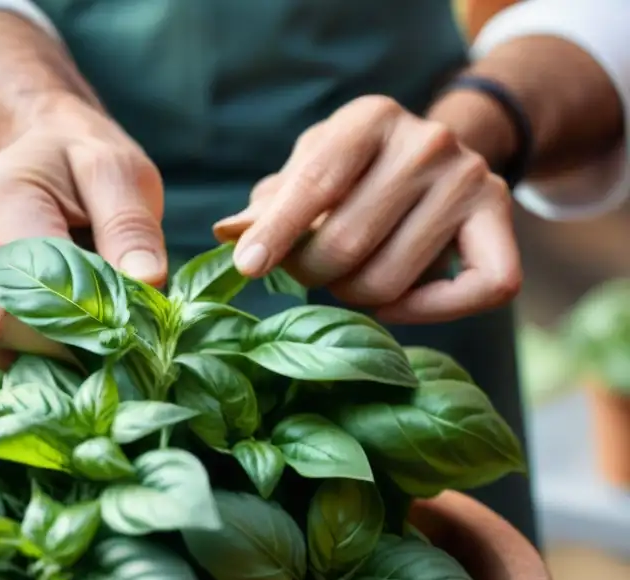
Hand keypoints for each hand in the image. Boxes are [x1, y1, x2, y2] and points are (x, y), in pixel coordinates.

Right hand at [0, 95, 165, 367]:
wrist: (32, 150)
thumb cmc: (81, 162)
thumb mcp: (117, 172)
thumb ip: (131, 225)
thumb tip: (147, 281)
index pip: (17, 304)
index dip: (72, 334)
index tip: (125, 339)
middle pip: (0, 340)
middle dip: (65, 355)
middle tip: (118, 349)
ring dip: (48, 365)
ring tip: (91, 342)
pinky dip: (29, 364)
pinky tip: (64, 346)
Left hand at [213, 95, 521, 323]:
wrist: (435, 155)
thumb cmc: (353, 171)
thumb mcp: (309, 170)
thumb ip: (270, 203)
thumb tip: (228, 233)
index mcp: (369, 119)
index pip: (315, 186)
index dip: (278, 233)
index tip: (247, 267)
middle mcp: (427, 142)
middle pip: (348, 246)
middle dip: (313, 275)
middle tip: (309, 273)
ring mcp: (470, 178)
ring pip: (391, 280)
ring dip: (355, 297)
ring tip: (347, 279)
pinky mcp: (500, 216)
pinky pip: (479, 288)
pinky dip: (428, 312)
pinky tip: (394, 304)